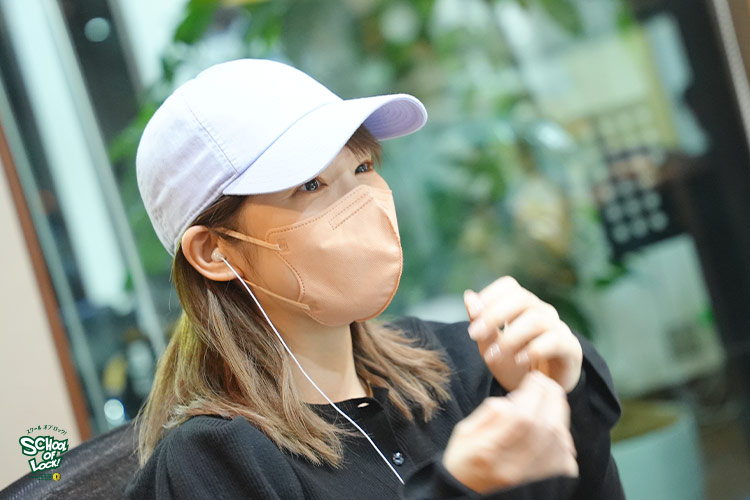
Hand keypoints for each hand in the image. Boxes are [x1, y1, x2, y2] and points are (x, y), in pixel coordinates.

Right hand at [442, 371, 578, 492]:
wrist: (469, 494)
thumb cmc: (464, 460)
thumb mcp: (465, 431)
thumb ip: (490, 412)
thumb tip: (515, 399)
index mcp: (489, 450)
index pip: (522, 417)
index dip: (533, 392)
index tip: (533, 378)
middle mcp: (514, 466)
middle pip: (547, 425)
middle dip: (550, 396)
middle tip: (545, 384)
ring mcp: (532, 477)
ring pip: (559, 437)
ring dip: (558, 413)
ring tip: (550, 400)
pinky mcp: (546, 483)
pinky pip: (566, 453)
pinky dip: (563, 435)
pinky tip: (552, 428)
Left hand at [464, 276, 582, 392]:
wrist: (540, 393)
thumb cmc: (514, 364)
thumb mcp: (490, 345)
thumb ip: (481, 322)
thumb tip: (469, 296)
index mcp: (523, 306)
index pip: (509, 286)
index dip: (490, 295)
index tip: (474, 314)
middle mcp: (542, 312)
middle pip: (522, 299)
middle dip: (494, 315)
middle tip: (474, 334)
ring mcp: (558, 328)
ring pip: (535, 320)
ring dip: (509, 338)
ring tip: (491, 356)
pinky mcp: (570, 348)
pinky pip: (555, 341)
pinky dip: (533, 349)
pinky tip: (519, 360)